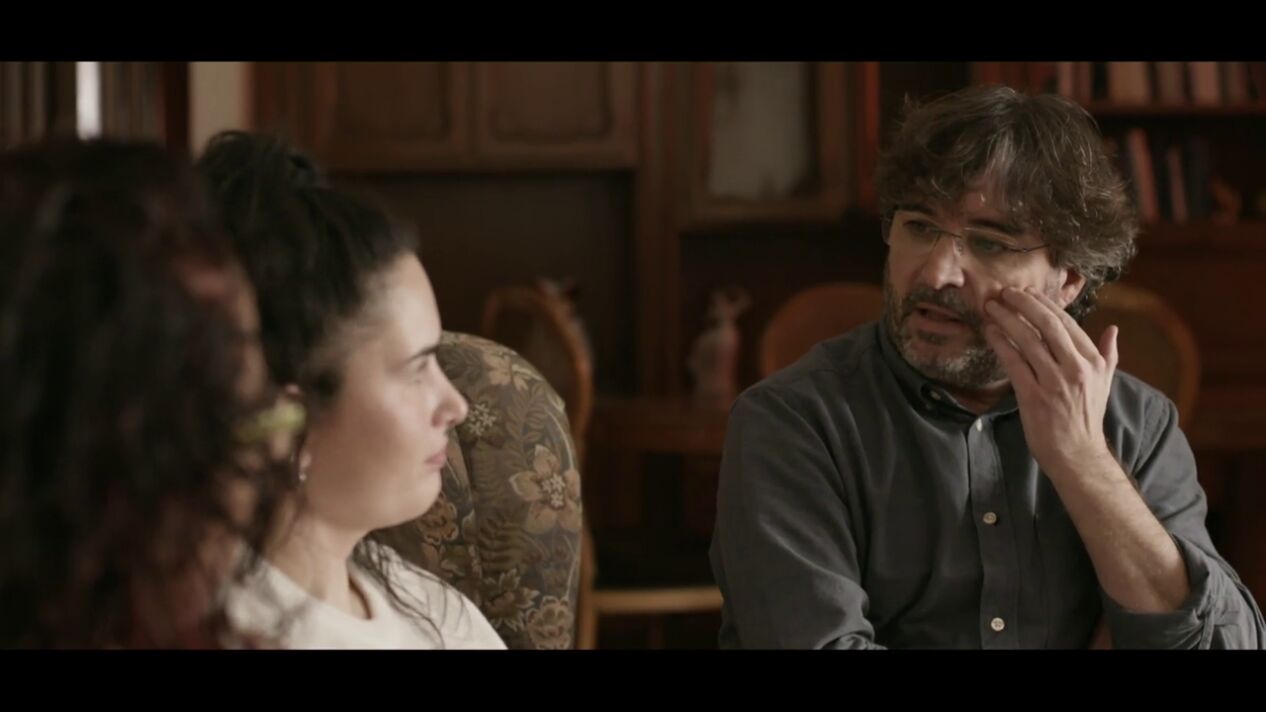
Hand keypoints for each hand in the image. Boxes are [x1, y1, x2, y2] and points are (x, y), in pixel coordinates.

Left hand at [983, 286, 1117, 476]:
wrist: (1076, 453)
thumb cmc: (1087, 417)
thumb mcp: (1105, 383)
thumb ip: (1108, 354)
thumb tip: (1113, 329)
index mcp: (1093, 361)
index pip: (1067, 323)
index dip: (1044, 304)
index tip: (1027, 292)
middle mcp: (1076, 368)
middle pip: (1046, 325)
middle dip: (1023, 303)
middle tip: (1005, 292)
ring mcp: (1054, 382)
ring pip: (1027, 340)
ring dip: (1006, 319)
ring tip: (991, 307)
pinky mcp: (1033, 396)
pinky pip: (1013, 362)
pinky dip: (1000, 343)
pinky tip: (990, 332)